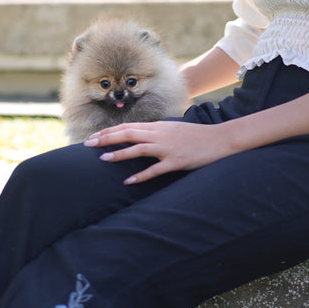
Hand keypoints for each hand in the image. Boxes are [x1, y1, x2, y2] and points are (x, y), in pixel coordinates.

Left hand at [84, 120, 232, 183]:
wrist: (220, 140)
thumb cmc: (197, 136)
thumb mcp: (174, 130)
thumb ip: (157, 132)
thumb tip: (141, 136)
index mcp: (159, 126)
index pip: (128, 127)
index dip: (110, 131)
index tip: (95, 136)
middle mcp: (160, 134)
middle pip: (128, 134)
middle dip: (106, 139)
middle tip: (88, 144)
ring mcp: (168, 148)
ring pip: (138, 149)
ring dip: (119, 154)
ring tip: (102, 159)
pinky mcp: (177, 161)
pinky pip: (155, 169)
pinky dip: (141, 175)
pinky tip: (128, 181)